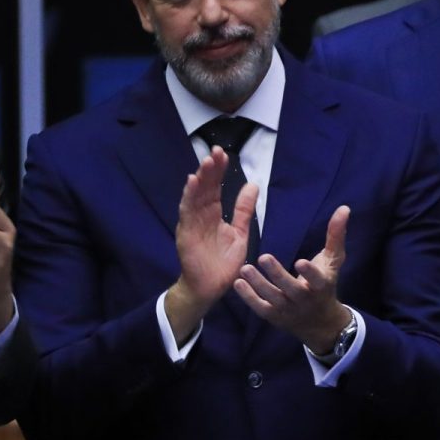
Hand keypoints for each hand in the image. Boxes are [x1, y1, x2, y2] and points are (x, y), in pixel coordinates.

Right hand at [163, 146, 256, 341]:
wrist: (211, 287)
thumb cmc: (223, 262)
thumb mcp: (239, 232)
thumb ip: (243, 210)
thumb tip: (252, 185)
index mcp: (213, 214)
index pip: (215, 187)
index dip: (219, 171)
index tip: (225, 154)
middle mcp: (200, 215)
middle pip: (205, 188)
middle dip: (210, 170)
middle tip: (216, 151)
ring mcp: (191, 224)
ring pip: (195, 196)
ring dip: (200, 179)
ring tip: (206, 163)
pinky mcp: (186, 234)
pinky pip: (187, 213)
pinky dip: (189, 197)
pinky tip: (192, 183)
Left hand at [236, 205, 352, 353]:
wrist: (320, 322)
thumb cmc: (325, 284)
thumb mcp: (333, 261)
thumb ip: (335, 235)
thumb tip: (343, 208)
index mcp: (321, 286)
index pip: (317, 280)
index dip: (309, 272)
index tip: (301, 261)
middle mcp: (305, 300)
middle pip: (291, 289)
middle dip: (277, 275)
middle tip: (264, 257)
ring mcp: (288, 310)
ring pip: (272, 298)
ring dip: (258, 284)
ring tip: (245, 268)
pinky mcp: (274, 317)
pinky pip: (260, 308)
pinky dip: (248, 297)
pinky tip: (238, 283)